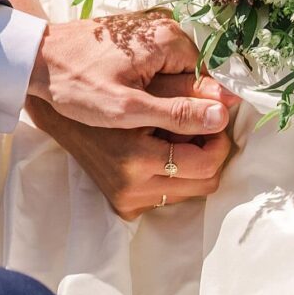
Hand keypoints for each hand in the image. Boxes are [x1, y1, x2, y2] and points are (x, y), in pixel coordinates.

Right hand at [26, 71, 233, 218]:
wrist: (63, 114)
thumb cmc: (109, 91)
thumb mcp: (150, 88)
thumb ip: (191, 95)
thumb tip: (230, 104)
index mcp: (136, 157)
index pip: (208, 164)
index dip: (219, 139)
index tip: (212, 119)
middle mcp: (130, 187)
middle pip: (205, 183)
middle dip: (210, 153)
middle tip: (201, 128)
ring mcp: (125, 201)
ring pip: (191, 192)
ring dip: (193, 165)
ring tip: (176, 138)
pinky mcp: (122, 207)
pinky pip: (169, 197)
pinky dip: (173, 176)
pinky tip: (159, 153)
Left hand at [28, 10, 237, 131]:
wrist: (32, 57)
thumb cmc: (76, 84)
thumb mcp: (127, 109)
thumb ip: (177, 114)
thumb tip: (223, 116)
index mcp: (171, 40)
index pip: (208, 78)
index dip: (196, 107)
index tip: (174, 127)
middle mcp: (166, 27)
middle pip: (192, 74)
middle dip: (177, 100)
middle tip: (145, 119)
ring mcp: (149, 28)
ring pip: (174, 71)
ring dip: (161, 93)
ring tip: (132, 107)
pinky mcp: (134, 35)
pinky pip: (157, 63)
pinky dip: (148, 82)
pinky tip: (126, 95)